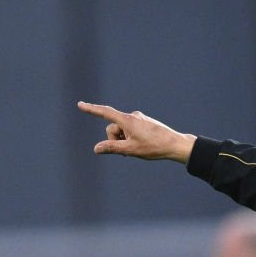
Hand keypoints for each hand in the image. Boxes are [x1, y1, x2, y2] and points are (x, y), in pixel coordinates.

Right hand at [77, 101, 195, 162]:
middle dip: (115, 139)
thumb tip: (96, 149)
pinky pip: (131, 130)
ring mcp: (139, 119)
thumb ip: (112, 148)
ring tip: (137, 148)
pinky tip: (142, 145)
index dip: (91, 109)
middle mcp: (132, 116)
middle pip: (113, 127)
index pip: (105, 112)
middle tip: (127, 151)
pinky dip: (130, 138)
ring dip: (124, 140)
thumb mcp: (130, 150)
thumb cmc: (154, 147)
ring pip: (122, 130)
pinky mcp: (144, 122)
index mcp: (127, 120)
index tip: (80, 105)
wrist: (175, 144)